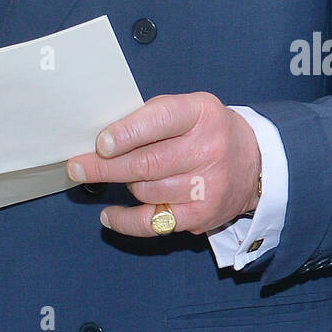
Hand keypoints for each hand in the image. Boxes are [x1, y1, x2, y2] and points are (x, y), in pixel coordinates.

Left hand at [67, 92, 261, 236]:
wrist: (255, 162)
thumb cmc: (207, 130)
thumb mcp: (189, 108)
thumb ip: (151, 117)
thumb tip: (103, 138)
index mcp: (201, 114)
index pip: (161, 120)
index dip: (128, 132)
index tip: (101, 143)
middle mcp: (207, 150)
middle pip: (148, 163)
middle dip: (105, 166)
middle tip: (77, 166)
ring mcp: (206, 187)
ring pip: (146, 190)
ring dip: (121, 184)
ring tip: (108, 176)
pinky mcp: (200, 216)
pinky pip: (153, 223)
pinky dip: (125, 221)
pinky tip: (108, 214)